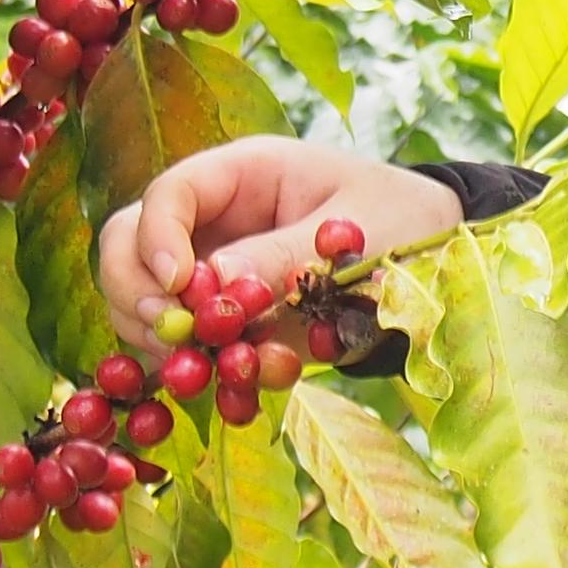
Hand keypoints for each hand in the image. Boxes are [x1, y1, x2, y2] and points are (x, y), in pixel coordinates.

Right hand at [95, 138, 462, 351]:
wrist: (439, 265)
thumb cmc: (405, 219)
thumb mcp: (358, 226)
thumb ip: (288, 251)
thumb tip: (212, 280)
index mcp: (244, 175)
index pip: (169, 195)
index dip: (156, 238)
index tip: (178, 285)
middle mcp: (214, 223)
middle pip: (127, 248)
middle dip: (137, 294)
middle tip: (174, 338)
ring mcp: (214, 277)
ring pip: (145, 307)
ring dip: (171, 347)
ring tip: (230, 369)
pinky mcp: (230, 326)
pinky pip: (192, 354)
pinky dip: (209, 378)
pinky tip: (247, 392)